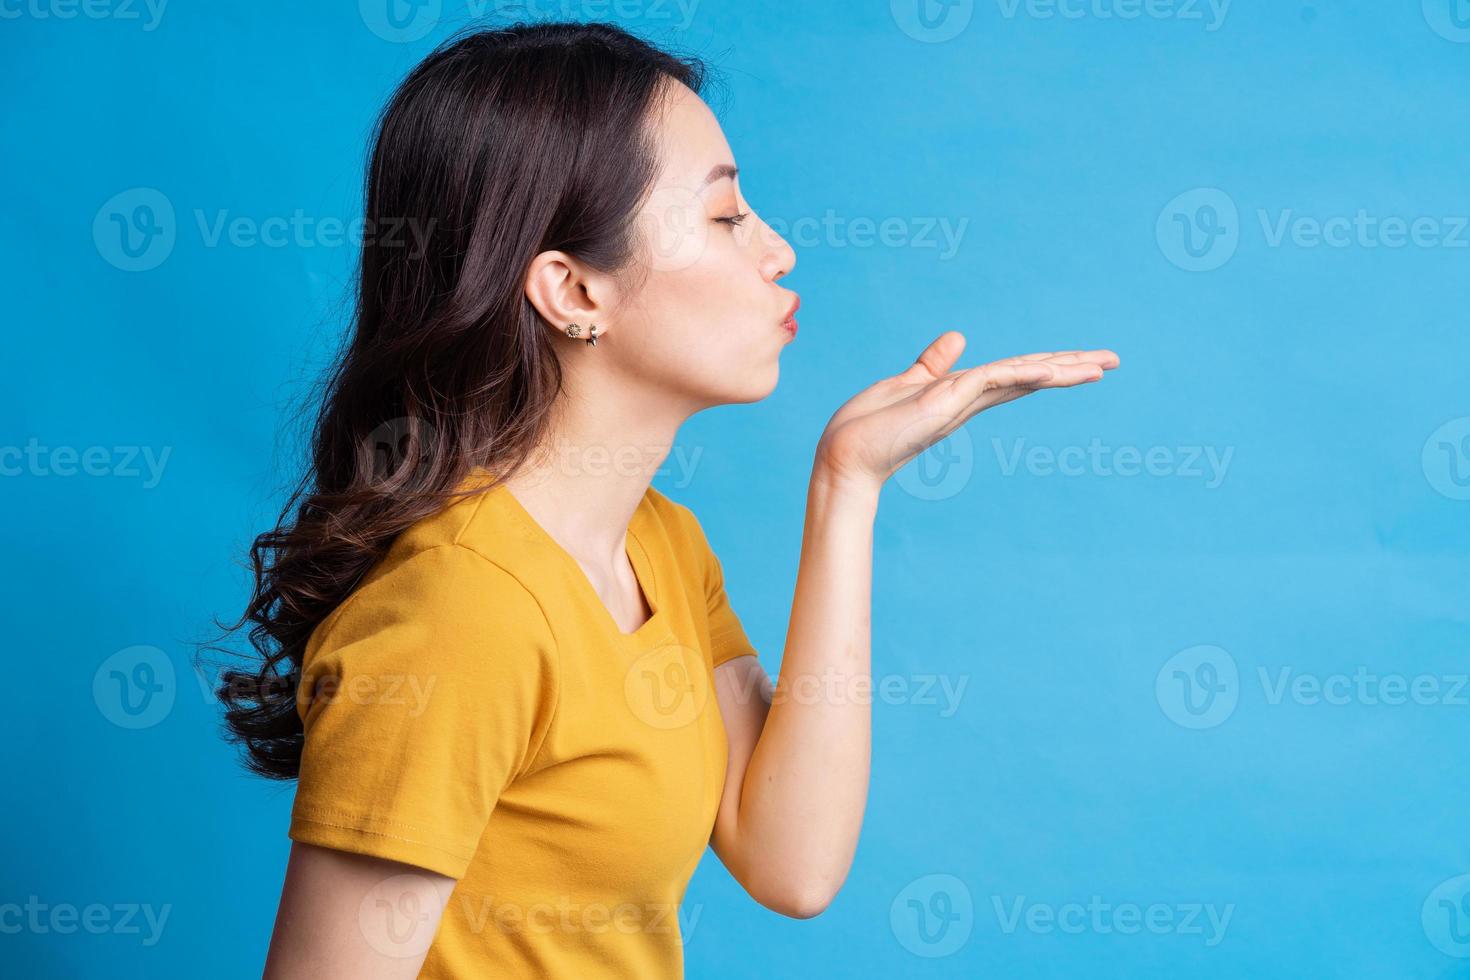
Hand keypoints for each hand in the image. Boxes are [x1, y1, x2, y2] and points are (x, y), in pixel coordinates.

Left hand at [813, 331, 1119, 495]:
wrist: (843, 460)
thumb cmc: (867, 428)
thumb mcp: (906, 383)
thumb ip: (934, 363)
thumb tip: (957, 338)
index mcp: (962, 394)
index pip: (1015, 373)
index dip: (1049, 364)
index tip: (1085, 359)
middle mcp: (968, 400)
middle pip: (1029, 376)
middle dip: (1071, 367)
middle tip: (1114, 360)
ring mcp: (961, 403)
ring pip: (1021, 378)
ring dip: (1062, 370)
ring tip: (1101, 365)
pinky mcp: (947, 403)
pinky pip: (993, 381)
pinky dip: (1023, 373)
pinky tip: (1051, 369)